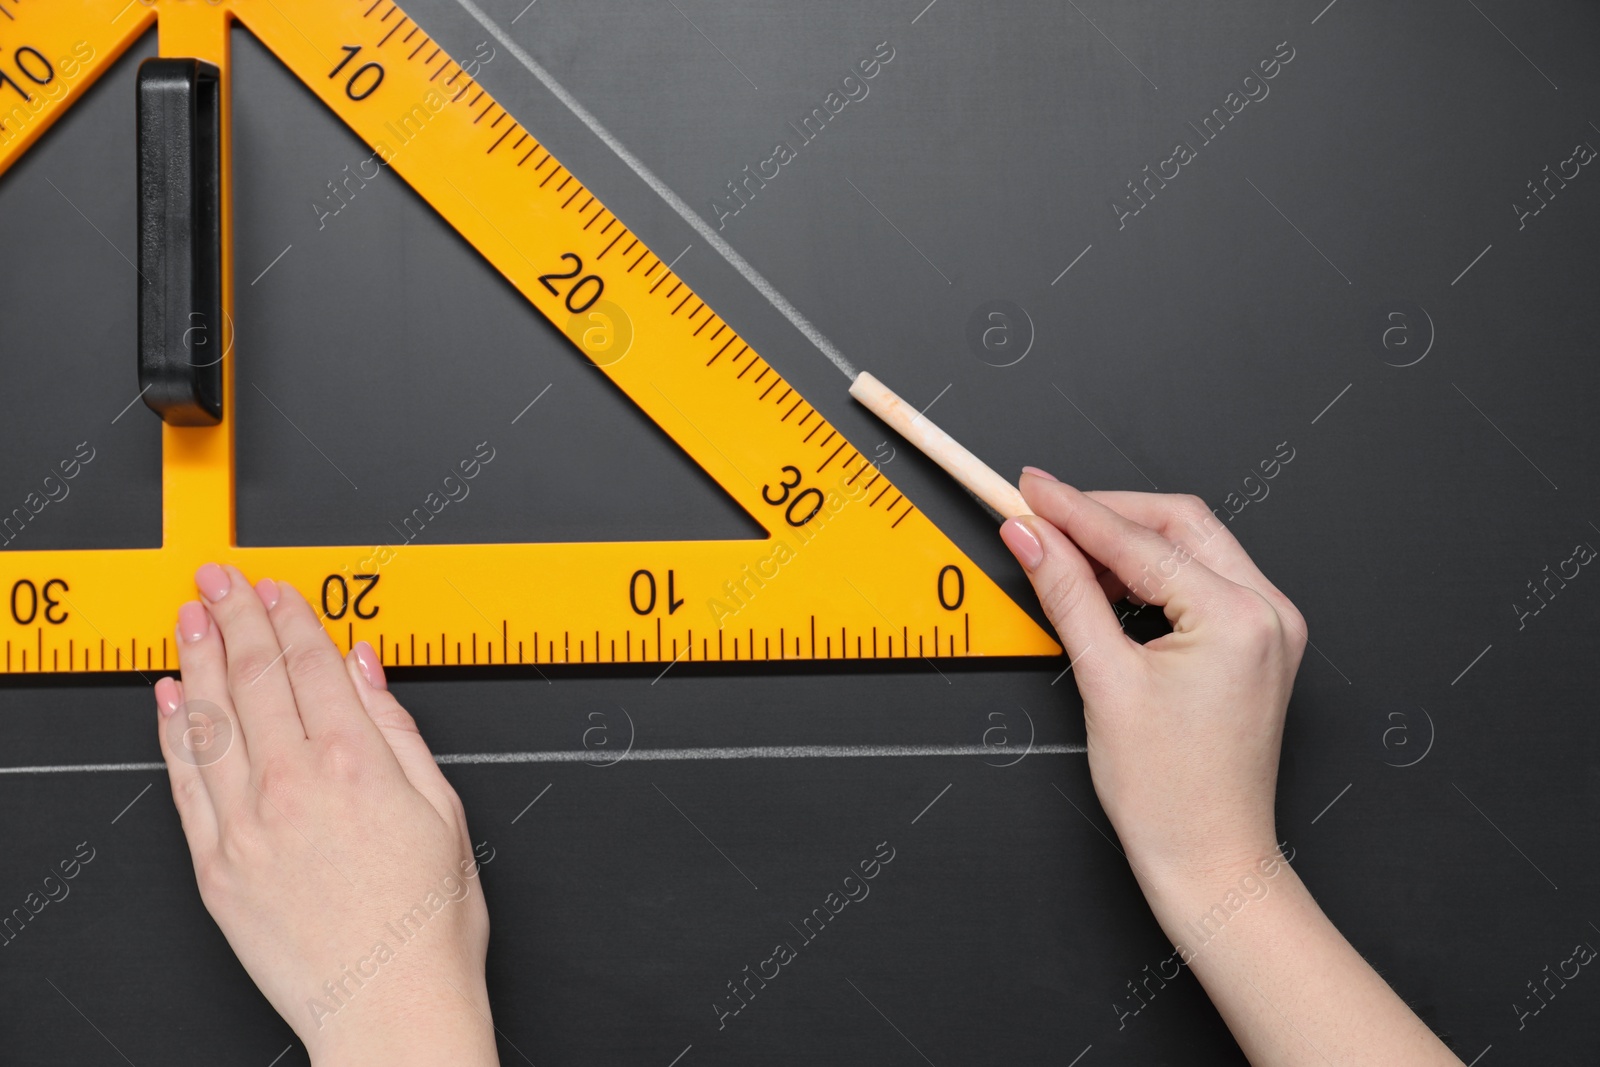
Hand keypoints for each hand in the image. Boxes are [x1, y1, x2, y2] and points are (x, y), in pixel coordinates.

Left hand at [154, 564, 497, 1066]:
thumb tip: (365, 668)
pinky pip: (184, 781)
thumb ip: (396, 728)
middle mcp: (292, 783)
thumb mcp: (442, 808)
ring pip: (211, 717)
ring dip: (196, 656)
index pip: (311, 665)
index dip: (288, 616)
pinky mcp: (215, 865)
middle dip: (232, 616)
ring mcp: (245, 823)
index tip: (272, 585)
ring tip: (188, 614)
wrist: (388, 1007)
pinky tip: (170, 697)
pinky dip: (173, 731)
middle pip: (253, 677)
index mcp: (356, 763)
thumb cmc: (428, 922)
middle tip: (216, 577)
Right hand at [999, 472, 1305, 890]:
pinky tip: (1109, 583)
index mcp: (1239, 618)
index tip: (1028, 489)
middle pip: (1177, 522)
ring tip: (1066, 552)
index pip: (1140, 541)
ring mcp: (1272, 624)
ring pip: (1192, 543)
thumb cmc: (1169, 795)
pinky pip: (1203, 576)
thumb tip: (1030, 536)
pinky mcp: (1259, 640)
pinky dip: (1154, 570)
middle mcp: (1269, 611)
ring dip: (1128, 540)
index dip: (1073, 510)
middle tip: (1041, 513)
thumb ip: (1065, 593)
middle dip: (1105, 514)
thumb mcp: (1103, 680)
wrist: (1209, 859)